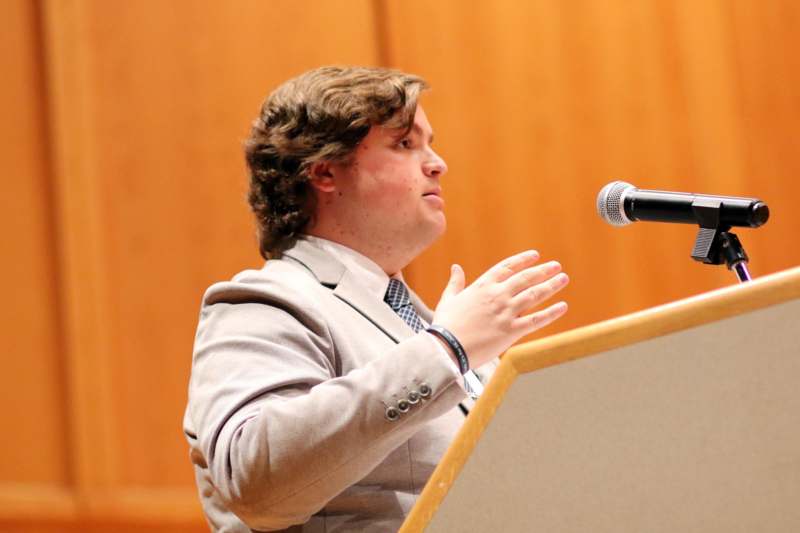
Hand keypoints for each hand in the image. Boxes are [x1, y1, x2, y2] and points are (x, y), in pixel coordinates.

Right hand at [431, 250, 568, 368]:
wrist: (447, 347)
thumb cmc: (445, 324)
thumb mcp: (448, 299)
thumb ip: (455, 283)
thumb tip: (456, 267)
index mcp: (482, 286)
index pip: (507, 267)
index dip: (523, 260)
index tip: (536, 255)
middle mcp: (497, 295)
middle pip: (526, 278)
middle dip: (543, 271)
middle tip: (556, 266)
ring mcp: (506, 312)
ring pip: (534, 295)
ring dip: (551, 286)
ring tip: (563, 279)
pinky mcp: (511, 330)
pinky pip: (536, 320)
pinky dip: (551, 313)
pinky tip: (562, 307)